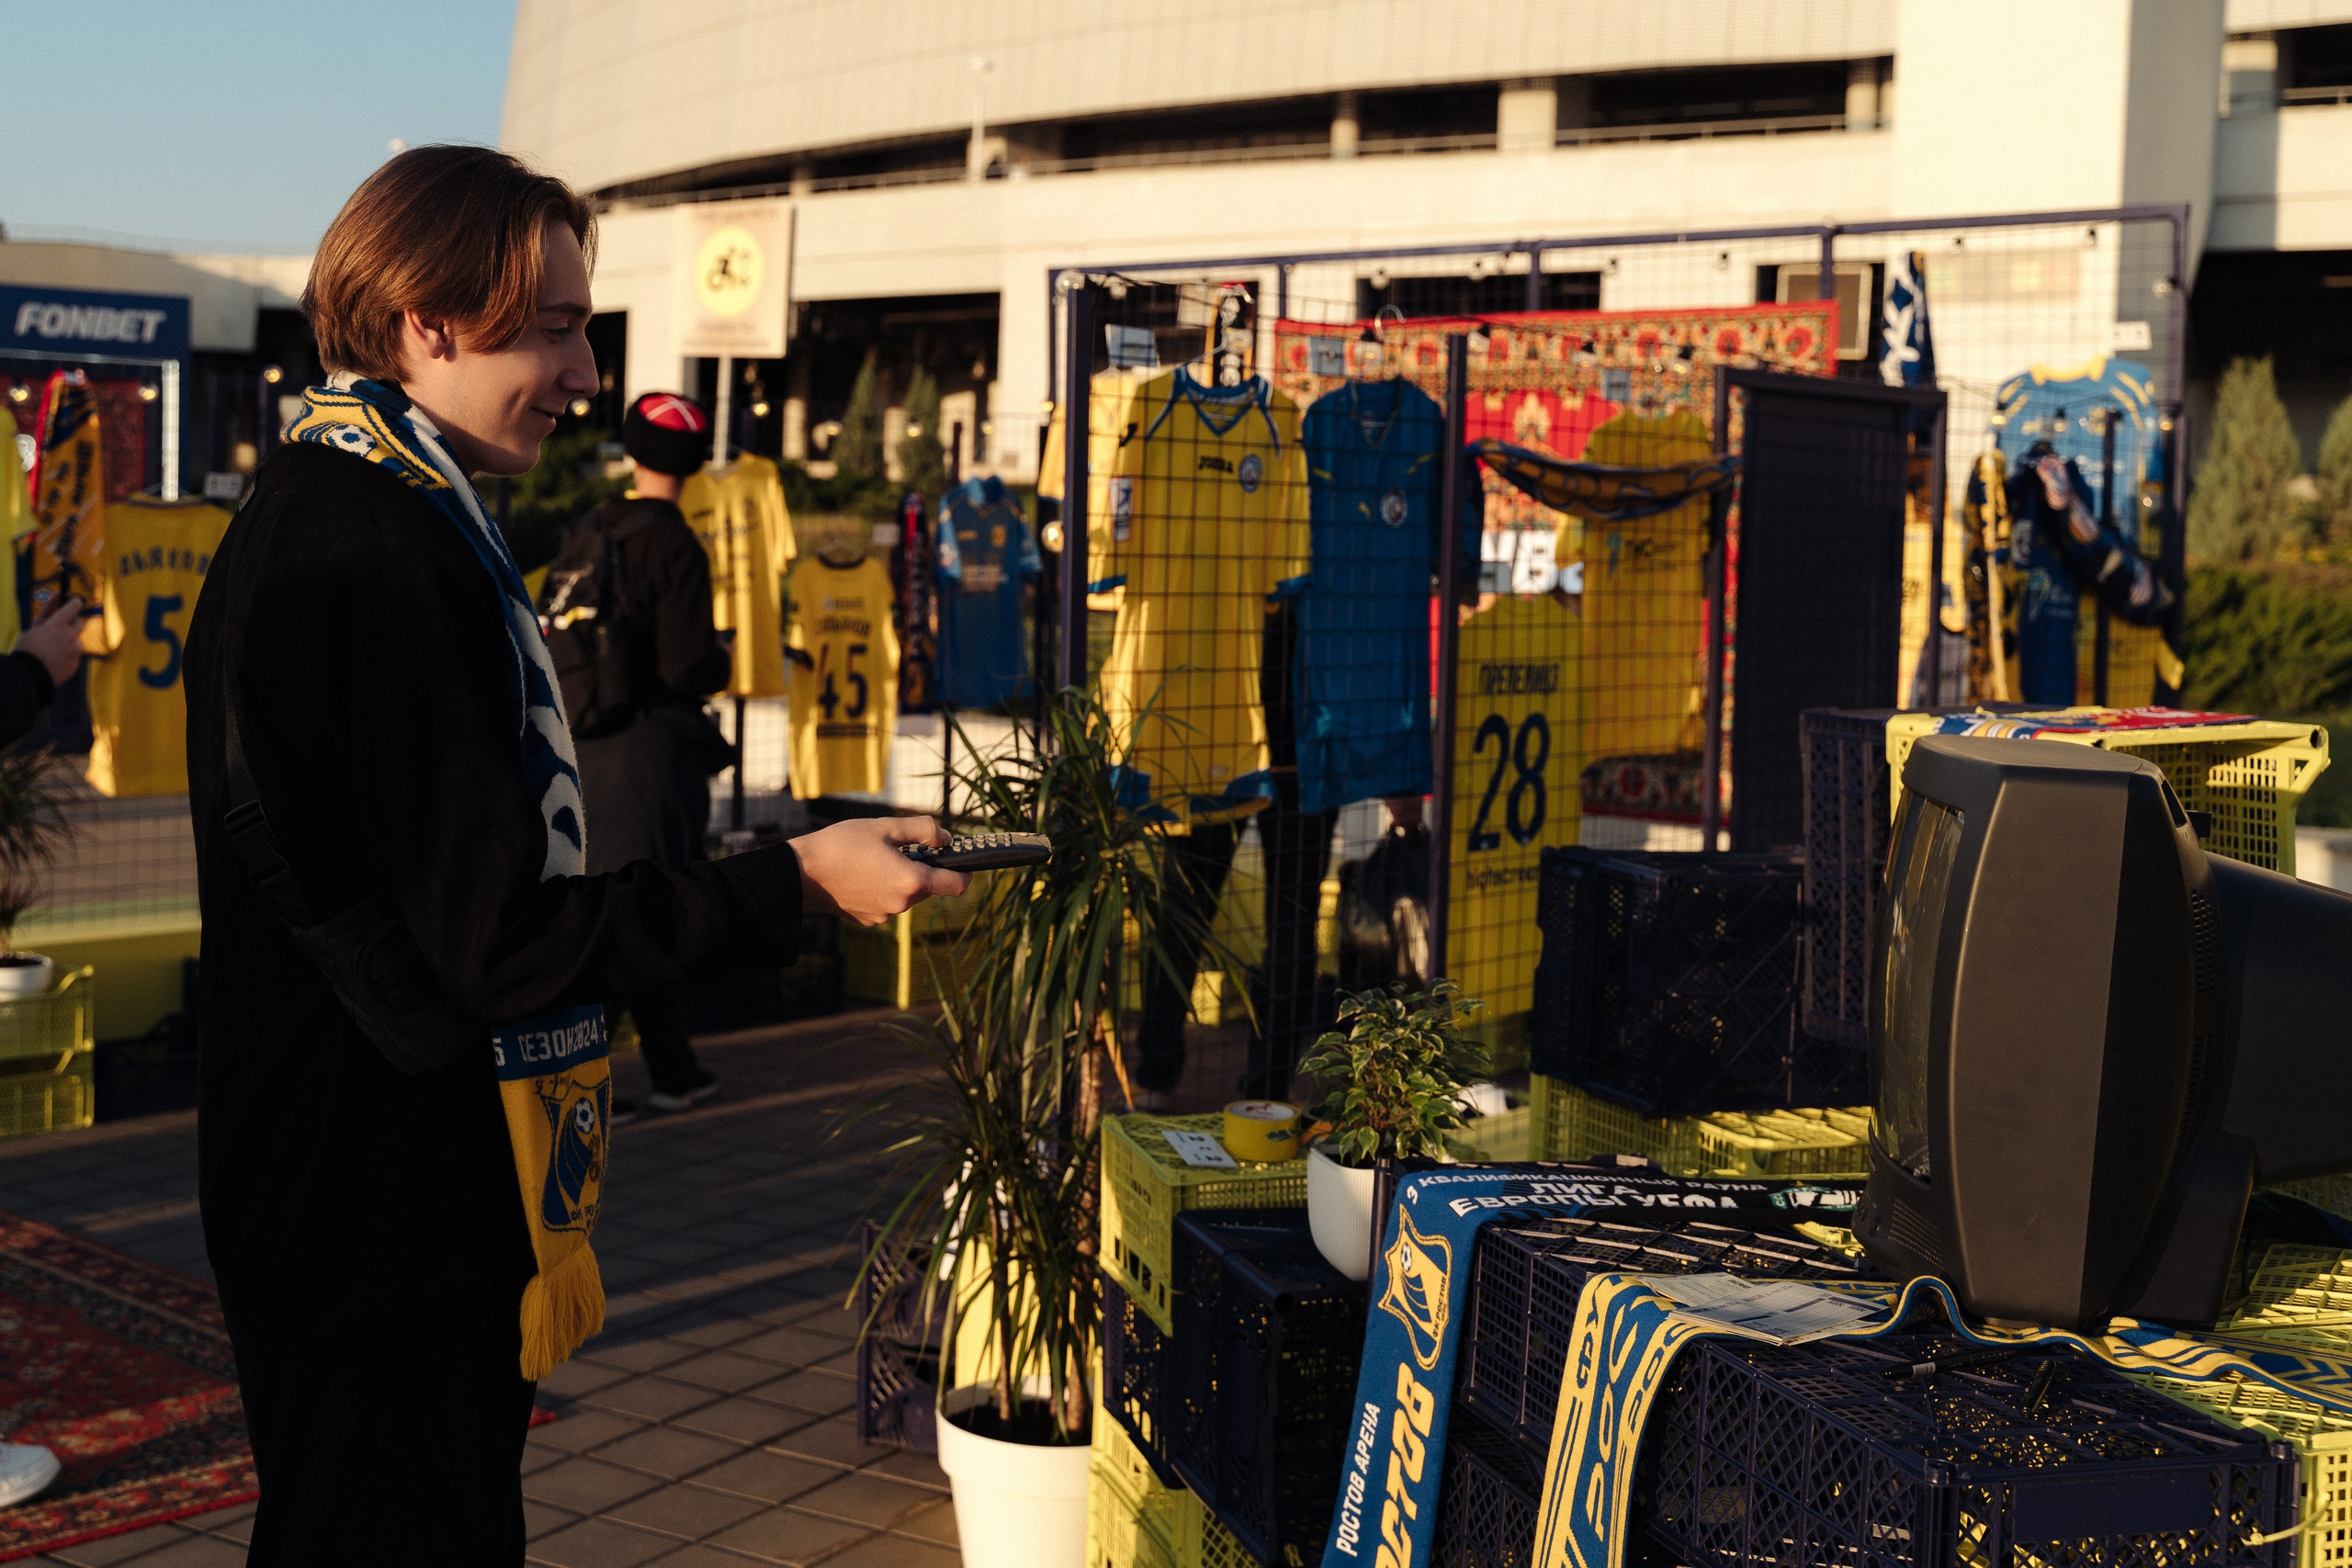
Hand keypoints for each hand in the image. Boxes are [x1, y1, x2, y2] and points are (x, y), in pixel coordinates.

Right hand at [17, 598, 85, 687]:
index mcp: (56, 625)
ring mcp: (75, 650)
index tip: (76, 601)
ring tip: (53, 650)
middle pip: (79, 623)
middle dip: (73, 624)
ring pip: (76, 641)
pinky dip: (68, 656)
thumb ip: (47, 616)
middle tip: (63, 627)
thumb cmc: (27, 650)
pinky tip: (55, 660)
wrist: (30, 676)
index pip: (73, 607)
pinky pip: (75, 656)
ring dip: (69, 642)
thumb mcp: (33, 629)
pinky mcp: (76, 663)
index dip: (75, 603)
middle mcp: (69, 636)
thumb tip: (57, 600)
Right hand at [793, 815, 968, 925]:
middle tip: (900, 849)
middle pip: (927, 888)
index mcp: (911, 880)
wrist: (802, 870)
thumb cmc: (843, 843)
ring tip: (873, 860)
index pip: (956, 885)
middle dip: (921, 870)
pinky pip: (886, 904)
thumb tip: (946, 838)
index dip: (965, 873)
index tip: (963, 863)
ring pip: (905, 896)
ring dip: (899, 880)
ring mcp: (884, 915)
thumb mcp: (886, 827)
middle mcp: (901, 903)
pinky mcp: (868, 920)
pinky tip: (861, 875)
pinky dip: (881, 891)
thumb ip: (923, 830)